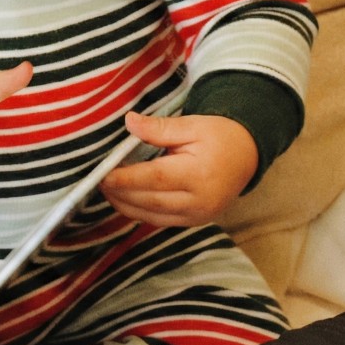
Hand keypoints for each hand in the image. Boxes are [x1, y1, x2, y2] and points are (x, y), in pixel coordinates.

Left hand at [99, 112, 256, 227]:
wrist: (248, 155)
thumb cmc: (219, 136)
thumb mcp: (192, 125)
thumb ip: (159, 128)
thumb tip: (129, 122)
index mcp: (199, 174)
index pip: (155, 179)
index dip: (125, 178)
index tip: (102, 174)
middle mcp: (199, 201)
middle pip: (149, 201)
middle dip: (120, 193)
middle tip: (97, 180)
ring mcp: (198, 216)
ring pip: (151, 216)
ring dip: (125, 205)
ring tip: (106, 188)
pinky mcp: (194, 222)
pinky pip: (160, 221)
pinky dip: (139, 211)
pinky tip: (124, 199)